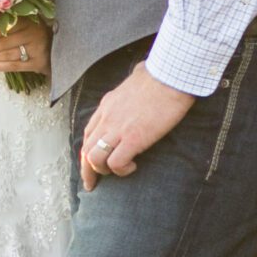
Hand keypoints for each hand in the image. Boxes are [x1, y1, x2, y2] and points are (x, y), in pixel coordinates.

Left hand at [0, 19, 50, 75]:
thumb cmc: (39, 34)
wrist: (60, 49)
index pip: (6, 26)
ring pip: (8, 54)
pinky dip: (1, 65)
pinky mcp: (38, 64)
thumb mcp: (30, 22)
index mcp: (30, 21)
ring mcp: (37, 50)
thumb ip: (13, 21)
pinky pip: (14, 65)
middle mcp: (34, 34)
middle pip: (5, 41)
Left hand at [79, 63, 195, 189]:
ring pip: (94, 159)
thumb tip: (140, 72)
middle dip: (87, 170)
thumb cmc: (160, 74)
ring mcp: (117, 129)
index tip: (90, 164)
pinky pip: (116, 163)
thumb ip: (132, 84)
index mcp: (107, 105)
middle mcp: (106, 118)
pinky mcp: (133, 138)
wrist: (170, 76)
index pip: (88, 133)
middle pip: (86, 150)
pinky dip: (121, 170)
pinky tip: (133, 166)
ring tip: (118, 171)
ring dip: (103, 171)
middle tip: (93, 184)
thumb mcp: (136, 78)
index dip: (87, 151)